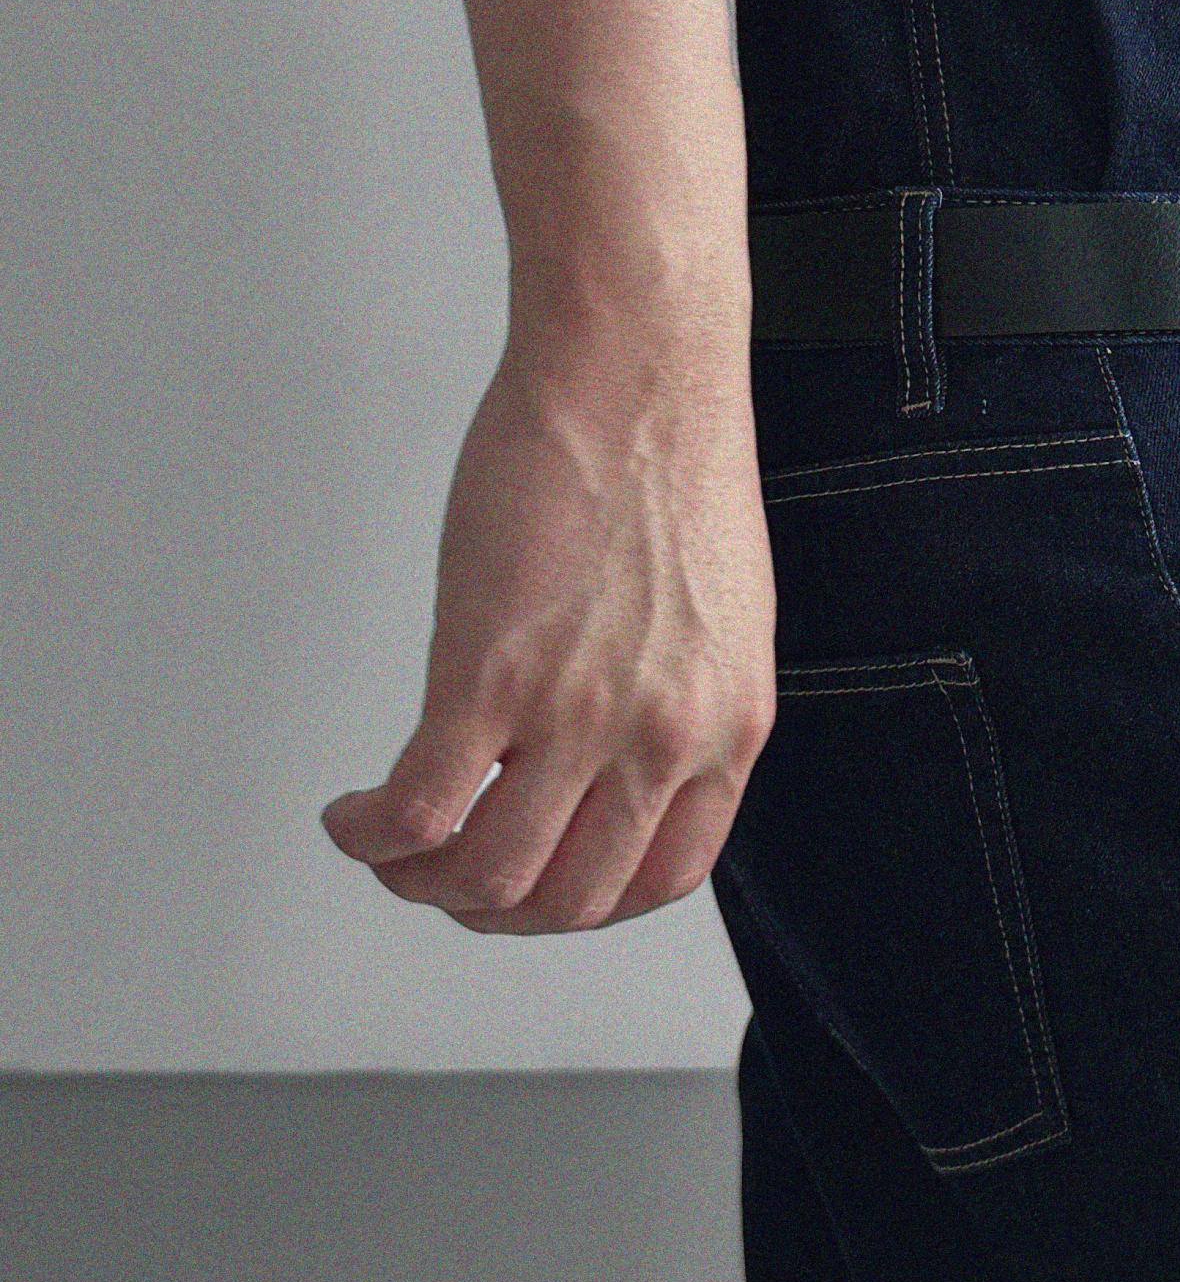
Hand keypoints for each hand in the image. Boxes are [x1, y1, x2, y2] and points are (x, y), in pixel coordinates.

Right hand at [320, 314, 775, 931]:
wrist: (638, 374)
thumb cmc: (668, 464)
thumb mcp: (717, 616)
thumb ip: (681, 698)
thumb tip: (617, 749)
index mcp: (728, 729)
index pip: (659, 880)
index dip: (582, 902)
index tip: (534, 882)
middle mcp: (664, 740)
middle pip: (568, 899)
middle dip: (492, 907)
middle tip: (442, 877)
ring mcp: (579, 717)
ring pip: (488, 876)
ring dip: (422, 883)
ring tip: (388, 847)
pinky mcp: (492, 677)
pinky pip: (418, 811)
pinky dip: (371, 837)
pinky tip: (350, 817)